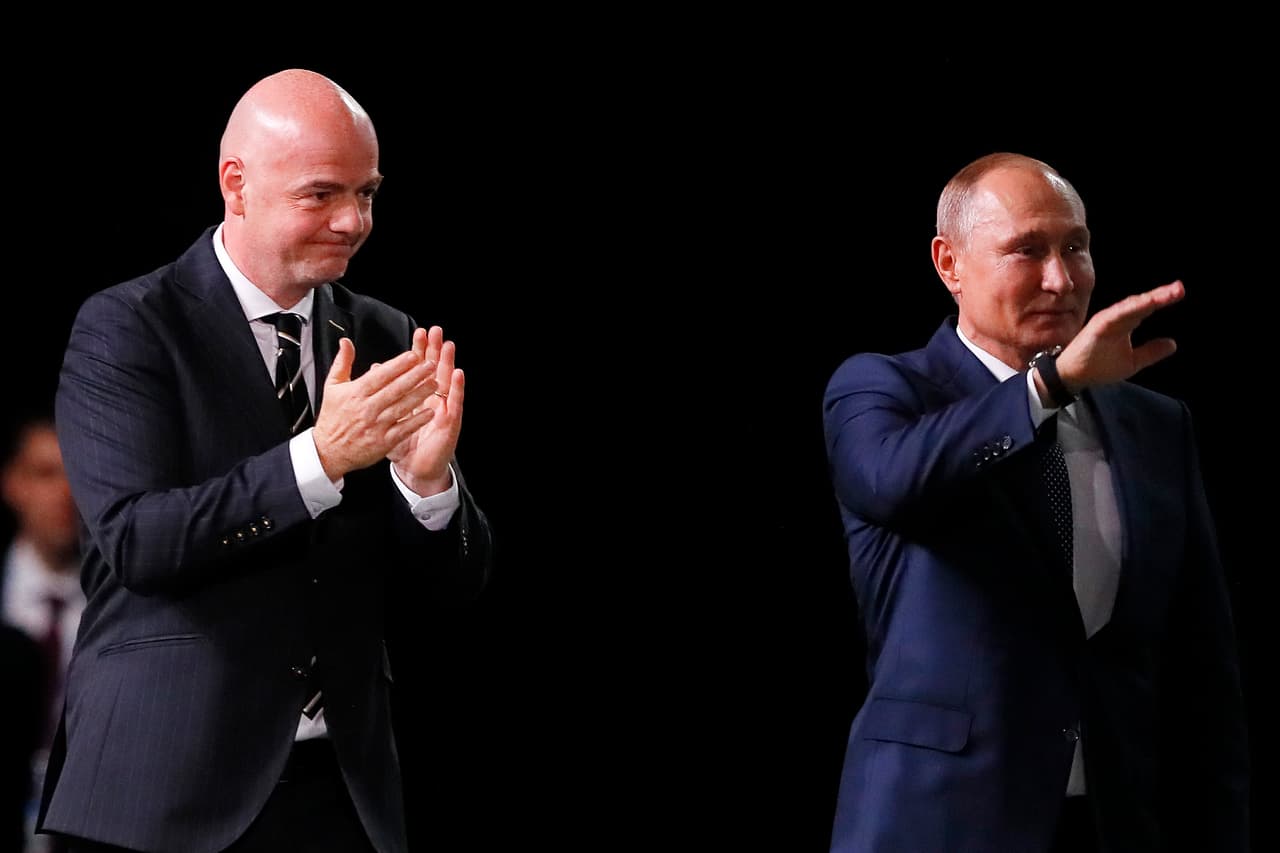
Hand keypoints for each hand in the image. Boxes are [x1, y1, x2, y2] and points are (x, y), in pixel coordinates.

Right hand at [313, 338, 438, 479]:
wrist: (328, 451)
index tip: (414, 355)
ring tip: (435, 384)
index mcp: (356, 393)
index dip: (399, 364)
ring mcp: (376, 425)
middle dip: (416, 375)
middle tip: (431, 364)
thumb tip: (346, 342)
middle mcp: (367, 408)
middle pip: (395, 388)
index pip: (381, 375)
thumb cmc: (332, 418)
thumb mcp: (332, 387)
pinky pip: (403, 429)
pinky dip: (417, 421)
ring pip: (402, 406)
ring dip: (420, 394)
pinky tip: (430, 412)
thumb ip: (342, 362)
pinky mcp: (383, 442)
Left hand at [387, 326, 464, 496]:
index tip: (418, 333)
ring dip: (449, 363)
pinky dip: (457, 389)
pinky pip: (455, 404)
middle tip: (434, 331)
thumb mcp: (388, 418)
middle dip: (434, 350)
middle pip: (434, 369)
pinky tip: (458, 375)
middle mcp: (433, 400)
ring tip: (448, 345)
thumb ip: (382, 394)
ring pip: (447, 382)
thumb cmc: (404, 444)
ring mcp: (444, 409)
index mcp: (418, 397)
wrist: (416, 469)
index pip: (419, 369)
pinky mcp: (450, 422)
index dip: (419, 351)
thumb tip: (374, 370)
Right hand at [1055, 280, 1183, 392]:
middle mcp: (1117, 318)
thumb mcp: (1132, 362)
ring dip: (1148, 299)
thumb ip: (1151, 352)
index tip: (1180, 291)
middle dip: (1161, 295)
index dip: (1163, 299)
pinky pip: (1116, 315)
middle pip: (1142, 303)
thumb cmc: (1097, 366)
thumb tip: (1173, 344)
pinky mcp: (1098, 326)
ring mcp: (1107, 320)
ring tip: (1167, 294)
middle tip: (1179, 288)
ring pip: (1131, 306)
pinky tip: (1145, 303)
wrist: (1072, 376)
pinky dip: (1129, 308)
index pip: (1147, 308)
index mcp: (1126, 323)